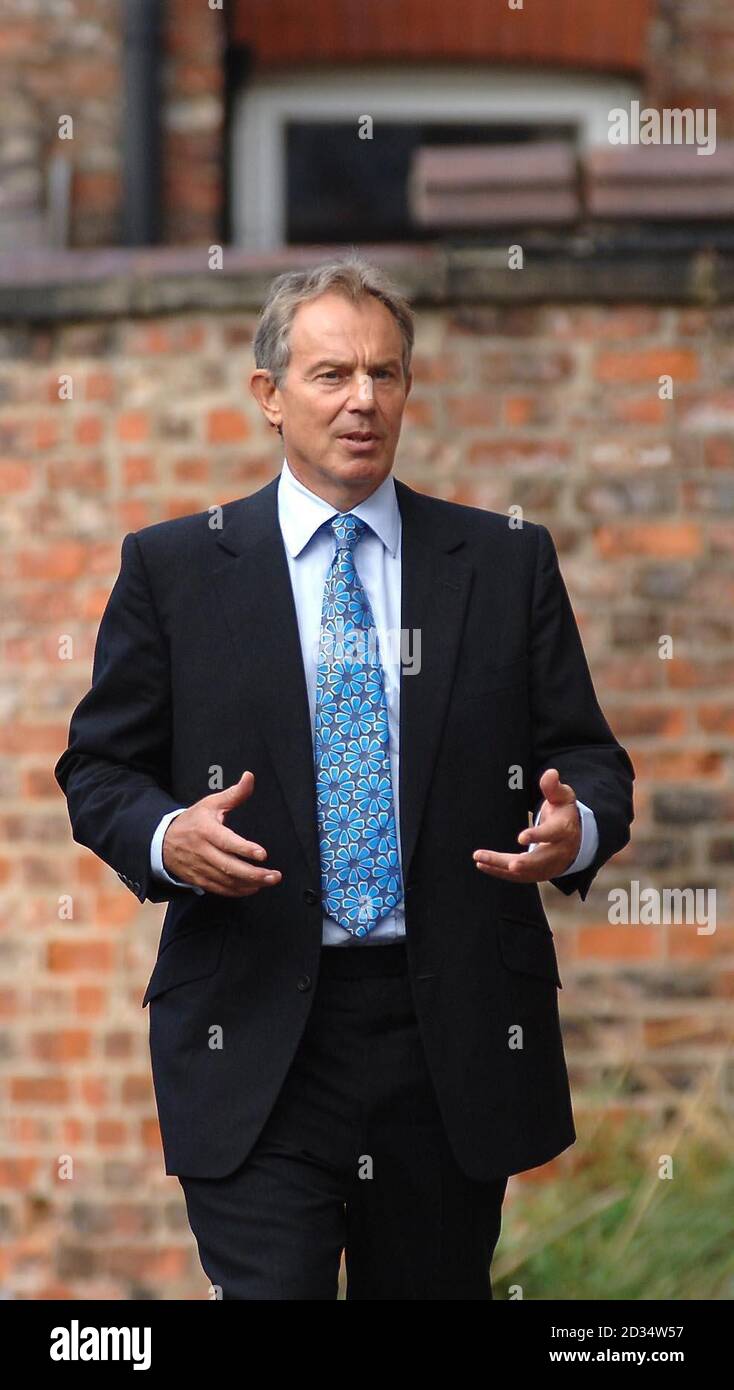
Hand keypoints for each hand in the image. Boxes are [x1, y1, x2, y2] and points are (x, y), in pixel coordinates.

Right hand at [162, 770, 282, 896]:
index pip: (227, 842)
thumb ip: (234, 794)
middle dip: (254, 874)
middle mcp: (202, 851)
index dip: (245, 849)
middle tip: (274, 875)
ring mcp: (199, 868)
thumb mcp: (210, 803)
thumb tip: (250, 777)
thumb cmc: (193, 821)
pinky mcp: (198, 880)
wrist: (162, 841)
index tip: (263, 854)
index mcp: (206, 831)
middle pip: (229, 867)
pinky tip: (252, 888)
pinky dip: (237, 891)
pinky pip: (219, 889)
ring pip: (226, 881)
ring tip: (268, 881)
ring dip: (249, 884)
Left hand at [472, 768, 581, 882]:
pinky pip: (518, 877)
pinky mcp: (538, 874)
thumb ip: (553, 787)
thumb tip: (550, 773)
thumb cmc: (564, 813)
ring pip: (525, 871)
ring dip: (501, 867)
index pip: (551, 834)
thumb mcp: (563, 797)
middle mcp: (557, 852)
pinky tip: (482, 865)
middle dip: (523, 863)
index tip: (521, 837)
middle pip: (539, 860)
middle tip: (508, 864)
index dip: (537, 836)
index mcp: (564, 831)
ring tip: (479, 860)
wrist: (575, 838)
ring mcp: (548, 866)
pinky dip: (500, 872)